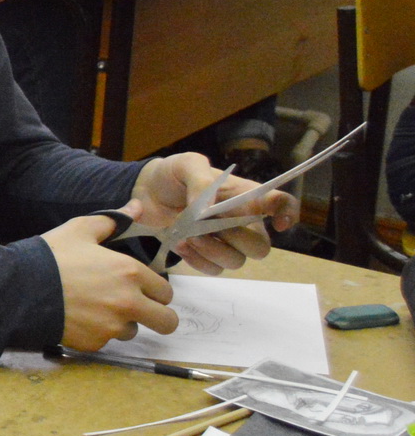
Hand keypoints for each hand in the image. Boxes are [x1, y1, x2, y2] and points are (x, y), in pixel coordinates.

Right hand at [43, 203, 177, 347]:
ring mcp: (112, 326)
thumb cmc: (52, 256)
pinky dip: (96, 332)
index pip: (166, 292)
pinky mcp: (95, 343)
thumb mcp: (80, 230)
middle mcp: (128, 302)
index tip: (142, 289)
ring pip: (133, 331)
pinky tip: (78, 318)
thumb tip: (137, 206)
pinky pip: (106, 341)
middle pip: (166, 321)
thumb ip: (114, 220)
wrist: (19, 289)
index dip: (156, 290)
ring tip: (97, 310)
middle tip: (138, 309)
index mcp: (130, 273)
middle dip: (157, 315)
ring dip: (122, 323)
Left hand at [132, 152, 295, 272]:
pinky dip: (196, 260)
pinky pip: (213, 269)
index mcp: (245, 195)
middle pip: (260, 246)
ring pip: (236, 261)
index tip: (278, 224)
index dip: (288, 214)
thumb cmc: (174, 175)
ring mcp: (225, 241)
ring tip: (188, 235)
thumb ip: (201, 181)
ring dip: (211, 250)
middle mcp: (242, 221)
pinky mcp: (205, 254)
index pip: (281, 204)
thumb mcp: (187, 165)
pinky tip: (181, 244)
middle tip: (207, 226)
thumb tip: (210, 209)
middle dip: (236, 240)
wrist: (147, 192)